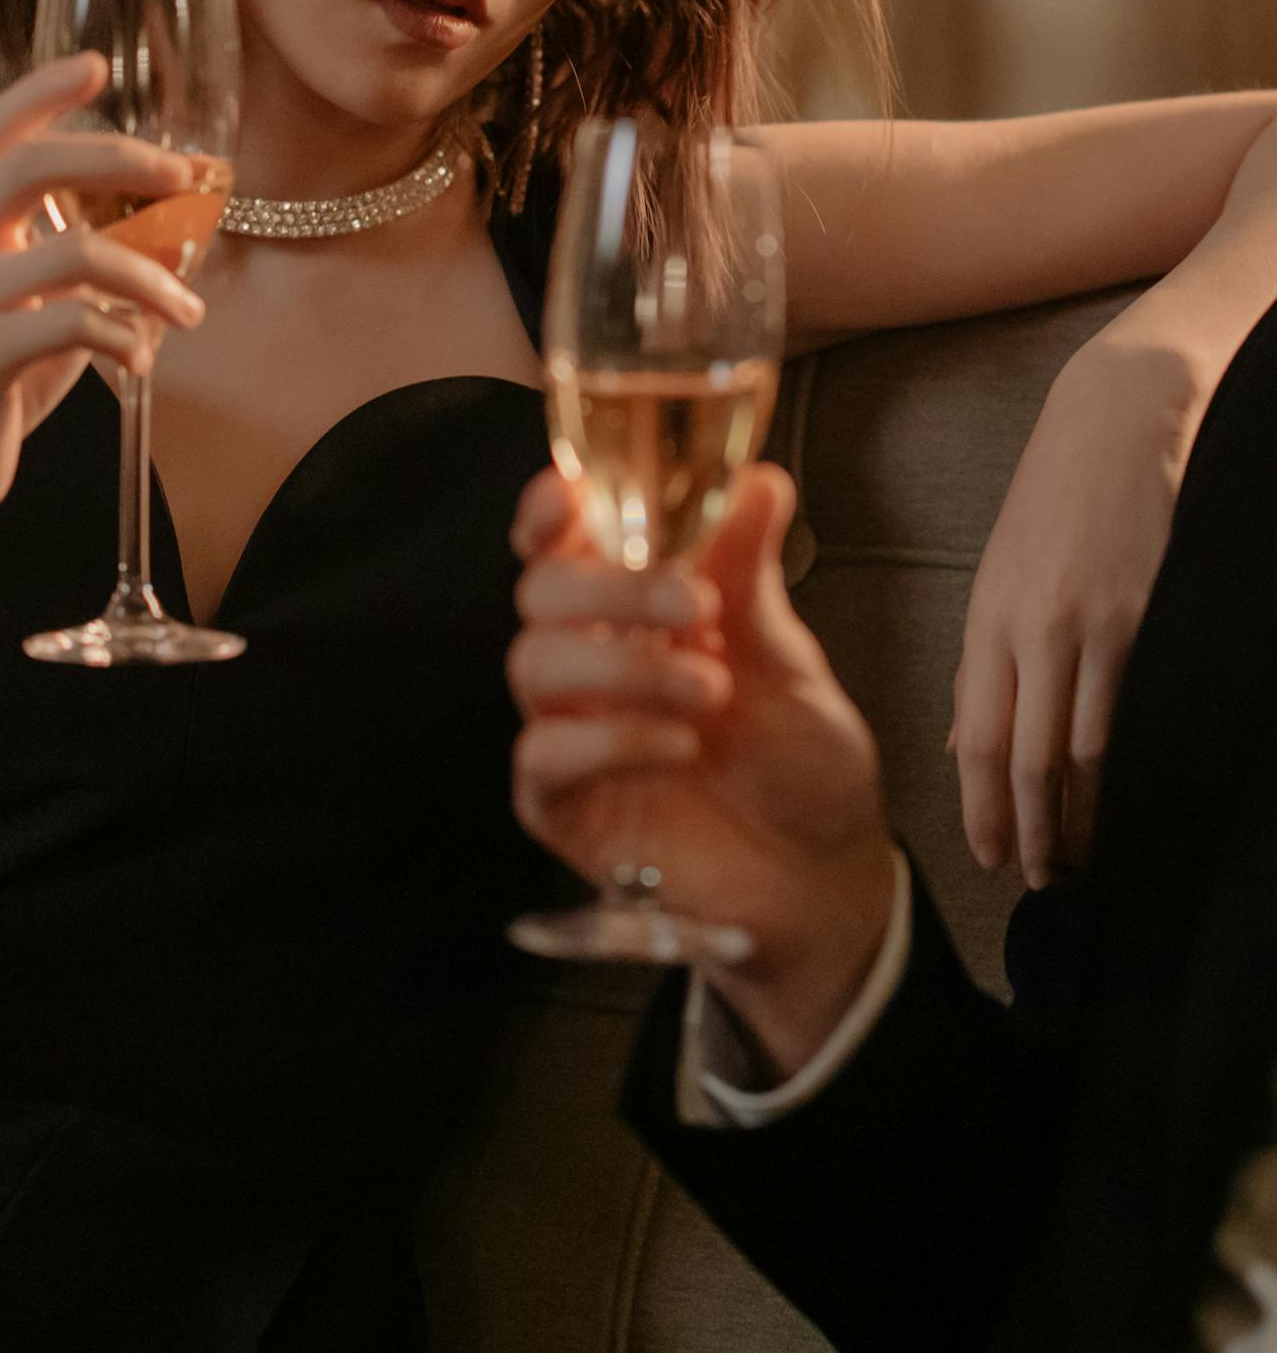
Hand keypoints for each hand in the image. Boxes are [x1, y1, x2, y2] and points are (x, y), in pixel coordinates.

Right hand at [0, 54, 206, 530]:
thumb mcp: (41, 313)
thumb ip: (87, 265)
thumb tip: (174, 228)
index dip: (44, 90)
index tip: (100, 64)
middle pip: (30, 164)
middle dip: (119, 158)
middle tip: (183, 175)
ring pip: (73, 252)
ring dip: (150, 274)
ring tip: (189, 309)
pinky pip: (70, 324)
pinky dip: (125, 336)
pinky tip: (142, 360)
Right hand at [510, 462, 895, 1077]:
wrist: (821, 874)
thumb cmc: (799, 757)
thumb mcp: (788, 658)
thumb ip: (753, 575)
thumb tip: (760, 478)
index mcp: (632, 606)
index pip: (561, 540)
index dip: (549, 510)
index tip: (569, 491)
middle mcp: (589, 657)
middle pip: (540, 591)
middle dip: (609, 584)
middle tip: (695, 605)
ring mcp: (568, 729)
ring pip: (533, 664)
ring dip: (622, 665)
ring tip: (709, 689)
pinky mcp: (561, 804)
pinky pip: (542, 754)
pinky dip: (608, 739)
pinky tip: (676, 745)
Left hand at [952, 319, 1205, 886]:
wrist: (1115, 419)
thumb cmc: (1058, 497)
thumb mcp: (1001, 572)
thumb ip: (985, 660)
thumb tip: (965, 741)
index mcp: (986, 617)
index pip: (974, 736)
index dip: (979, 807)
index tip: (987, 857)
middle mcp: (1029, 627)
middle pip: (1021, 758)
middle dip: (1028, 832)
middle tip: (1036, 883)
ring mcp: (1087, 625)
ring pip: (1076, 750)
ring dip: (1076, 817)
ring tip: (1079, 860)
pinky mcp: (1140, 618)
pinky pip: (1126, 713)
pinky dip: (1120, 772)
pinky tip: (1122, 803)